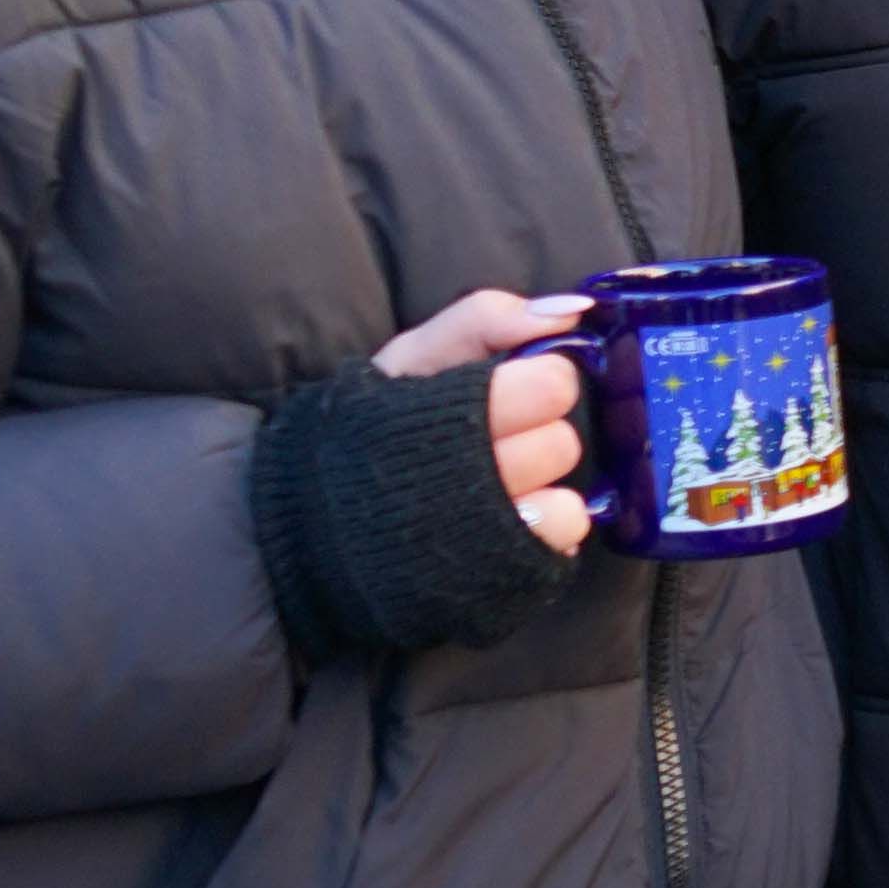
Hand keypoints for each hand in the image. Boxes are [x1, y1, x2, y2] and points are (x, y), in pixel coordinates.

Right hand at [372, 288, 594, 558]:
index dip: (542, 380)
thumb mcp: (410, 355)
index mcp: (449, 413)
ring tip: (498, 480)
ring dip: (540, 486)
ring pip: (566, 502)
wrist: (317, 524)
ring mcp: (485, 539)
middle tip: (500, 436)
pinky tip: (509, 518)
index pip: (551, 385)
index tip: (516, 384)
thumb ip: (484, 318)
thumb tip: (570, 311)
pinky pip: (562, 543)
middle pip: (561, 445)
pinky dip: (545, 528)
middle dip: (538, 434)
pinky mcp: (500, 576)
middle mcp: (469, 482)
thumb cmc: (371, 428)